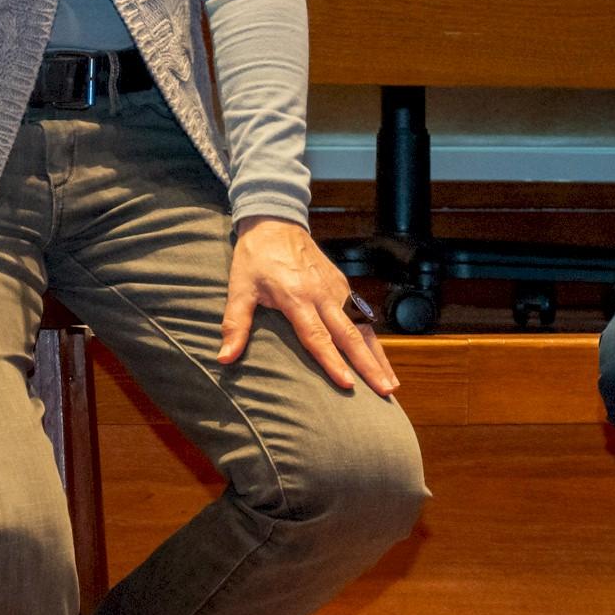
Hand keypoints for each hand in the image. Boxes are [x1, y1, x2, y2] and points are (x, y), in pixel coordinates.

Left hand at [220, 219, 399, 394]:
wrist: (275, 221)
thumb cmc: (256, 257)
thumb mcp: (239, 287)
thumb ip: (235, 324)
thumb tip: (224, 358)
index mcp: (297, 297)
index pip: (317, 337)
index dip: (332, 362)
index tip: (347, 384)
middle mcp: (322, 294)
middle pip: (350, 336)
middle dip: (368, 366)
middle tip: (384, 392)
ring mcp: (336, 289)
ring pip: (363, 328)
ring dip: (378, 357)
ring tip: (390, 385)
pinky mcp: (342, 285)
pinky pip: (362, 316)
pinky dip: (374, 339)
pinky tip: (381, 359)